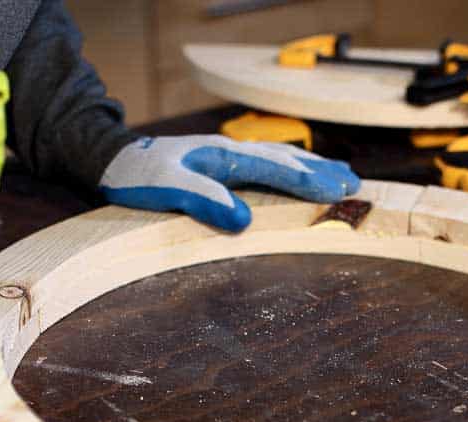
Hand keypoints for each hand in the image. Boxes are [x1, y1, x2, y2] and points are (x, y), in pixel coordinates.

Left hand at [99, 135, 359, 231]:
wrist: (112, 160)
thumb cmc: (137, 177)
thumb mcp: (167, 189)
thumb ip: (205, 201)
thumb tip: (244, 221)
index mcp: (224, 157)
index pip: (277, 169)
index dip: (310, 182)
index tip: (340, 192)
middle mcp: (231, 153)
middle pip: (286, 160)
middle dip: (322, 172)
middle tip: (355, 185)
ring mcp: (227, 158)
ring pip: (279, 160)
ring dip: (311, 168)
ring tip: (341, 176)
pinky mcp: (220, 167)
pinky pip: (265, 168)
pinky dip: (289, 171)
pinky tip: (296, 177)